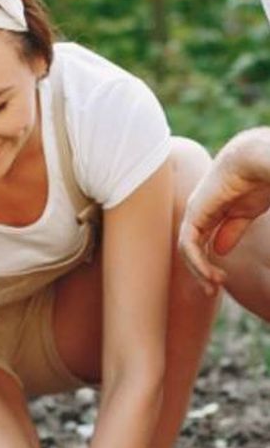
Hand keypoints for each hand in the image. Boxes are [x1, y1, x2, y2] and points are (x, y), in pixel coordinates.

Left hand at [180, 129, 269, 288]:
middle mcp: (199, 212)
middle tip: (213, 289)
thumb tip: (218, 250)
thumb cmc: (260, 178)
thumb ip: (232, 229)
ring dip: (198, 270)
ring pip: (187, 249)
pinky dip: (197, 261)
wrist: (258, 159)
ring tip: (213, 285)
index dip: (207, 263)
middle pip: (191, 247)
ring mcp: (195, 212)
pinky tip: (210, 273)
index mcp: (212, 211)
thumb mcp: (246, 212)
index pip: (200, 242)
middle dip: (200, 270)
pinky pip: (189, 244)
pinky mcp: (196, 213)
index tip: (221, 281)